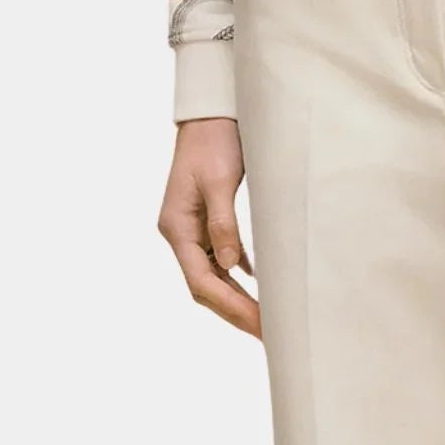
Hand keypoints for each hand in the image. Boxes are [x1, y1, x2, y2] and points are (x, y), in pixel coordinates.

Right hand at [158, 116, 261, 337]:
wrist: (209, 111)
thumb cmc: (213, 140)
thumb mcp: (219, 181)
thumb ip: (223, 224)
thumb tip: (232, 268)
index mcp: (176, 227)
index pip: (201, 281)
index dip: (230, 306)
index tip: (259, 325)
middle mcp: (180, 232)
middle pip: (205, 285)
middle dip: (235, 310)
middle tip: (268, 333)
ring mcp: (192, 227)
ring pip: (213, 274)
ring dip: (237, 296)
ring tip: (265, 318)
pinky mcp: (206, 218)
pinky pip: (221, 255)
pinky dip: (238, 273)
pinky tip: (257, 282)